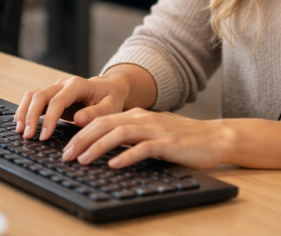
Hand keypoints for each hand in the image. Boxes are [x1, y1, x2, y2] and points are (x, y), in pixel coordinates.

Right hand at [15, 74, 130, 140]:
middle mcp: (63, 84)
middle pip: (40, 96)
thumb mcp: (111, 106)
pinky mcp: (51, 95)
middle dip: (31, 116)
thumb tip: (79, 119)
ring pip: (33, 96)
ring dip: (24, 112)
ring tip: (21, 131)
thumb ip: (96, 113)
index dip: (50, 118)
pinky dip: (25, 110)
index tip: (44, 136)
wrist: (109, 88)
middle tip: (28, 136)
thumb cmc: (110, 98)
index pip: (58, 100)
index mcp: (78, 85)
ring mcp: (55, 88)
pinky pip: (33, 99)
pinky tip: (21, 123)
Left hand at [61, 109, 231, 169]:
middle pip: (105, 124)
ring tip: (83, 160)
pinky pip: (143, 148)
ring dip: (98, 147)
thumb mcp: (152, 133)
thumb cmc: (182, 139)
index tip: (66, 147)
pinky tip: (114, 164)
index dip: (81, 133)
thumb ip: (132, 136)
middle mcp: (143, 118)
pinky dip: (126, 155)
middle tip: (66, 155)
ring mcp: (155, 129)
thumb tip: (106, 147)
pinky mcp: (168, 142)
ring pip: (119, 133)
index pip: (102, 120)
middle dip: (82, 139)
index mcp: (137, 115)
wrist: (214, 138)